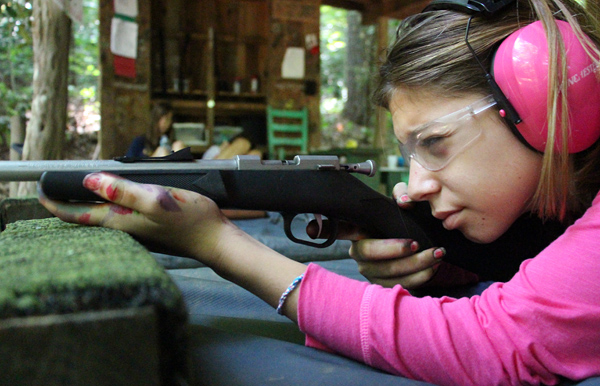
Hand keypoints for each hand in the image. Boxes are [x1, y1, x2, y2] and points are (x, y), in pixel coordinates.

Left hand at [37, 172, 235, 266]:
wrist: (216, 240)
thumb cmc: (191, 220)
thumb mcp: (157, 199)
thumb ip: (124, 190)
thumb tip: (90, 180)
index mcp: (120, 221)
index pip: (76, 215)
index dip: (55, 202)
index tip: (41, 189)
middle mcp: (123, 228)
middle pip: (87, 216)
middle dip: (71, 201)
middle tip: (60, 184)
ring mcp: (136, 230)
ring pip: (104, 215)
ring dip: (92, 201)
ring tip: (86, 185)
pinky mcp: (148, 228)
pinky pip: (121, 215)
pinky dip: (113, 203)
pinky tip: (122, 194)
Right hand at [309, 182, 477, 288]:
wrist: (422, 249)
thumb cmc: (406, 224)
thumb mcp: (403, 205)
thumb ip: (402, 195)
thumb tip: (404, 202)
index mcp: (358, 231)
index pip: (339, 227)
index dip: (323, 228)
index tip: (311, 229)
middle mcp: (359, 252)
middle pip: (368, 253)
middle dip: (393, 250)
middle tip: (415, 243)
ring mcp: (370, 271)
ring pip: (388, 272)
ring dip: (416, 264)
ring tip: (437, 253)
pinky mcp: (383, 286)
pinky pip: (400, 285)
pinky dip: (420, 276)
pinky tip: (434, 266)